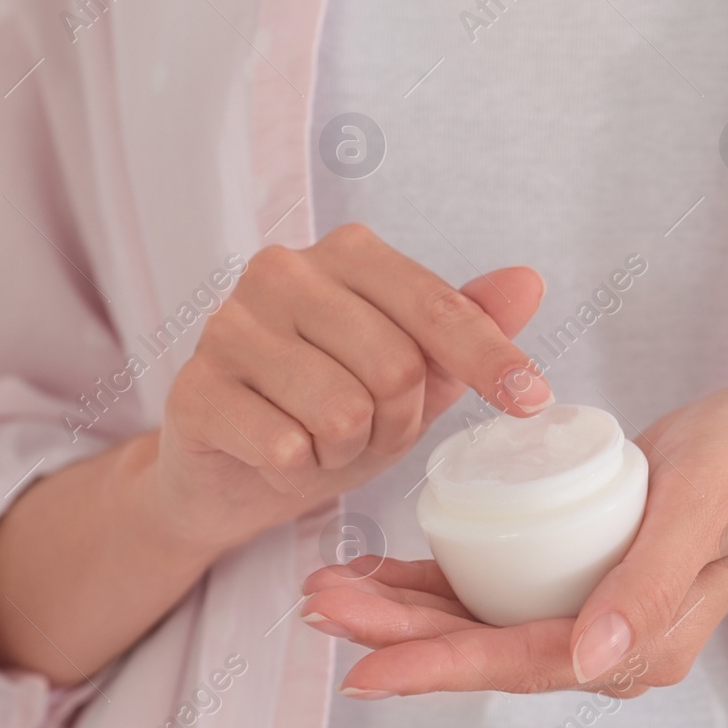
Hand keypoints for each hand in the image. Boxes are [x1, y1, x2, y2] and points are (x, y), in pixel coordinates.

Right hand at [148, 224, 551, 556]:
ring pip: (341, 411)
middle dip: (396, 422)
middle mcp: (282, 271)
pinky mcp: (193, 388)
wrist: (230, 474)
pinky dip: (294, 472)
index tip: (534, 401)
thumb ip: (467, 326)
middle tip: (365, 431)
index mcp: (346, 253)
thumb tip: (528, 282)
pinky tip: (272, 456)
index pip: (438, 307)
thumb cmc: (327, 411)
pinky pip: (285, 448)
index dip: (491, 360)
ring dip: (343, 451)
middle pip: (395, 366)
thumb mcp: (413, 372)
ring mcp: (229, 325)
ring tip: (317, 442)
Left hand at [300, 383, 727, 697]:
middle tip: (318, 607)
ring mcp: (592, 614)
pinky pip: (496, 593)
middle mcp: (608, 643)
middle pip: (486, 648)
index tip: (364, 667)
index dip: (440, 666)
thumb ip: (652, 580)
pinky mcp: (577, 579)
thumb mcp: (704, 502)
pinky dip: (437, 585)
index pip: (523, 661)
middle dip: (398, 636)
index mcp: (640, 643)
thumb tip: (590, 659)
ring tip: (328, 591)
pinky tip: (381, 573)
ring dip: (403, 613)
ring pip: (481, 625)